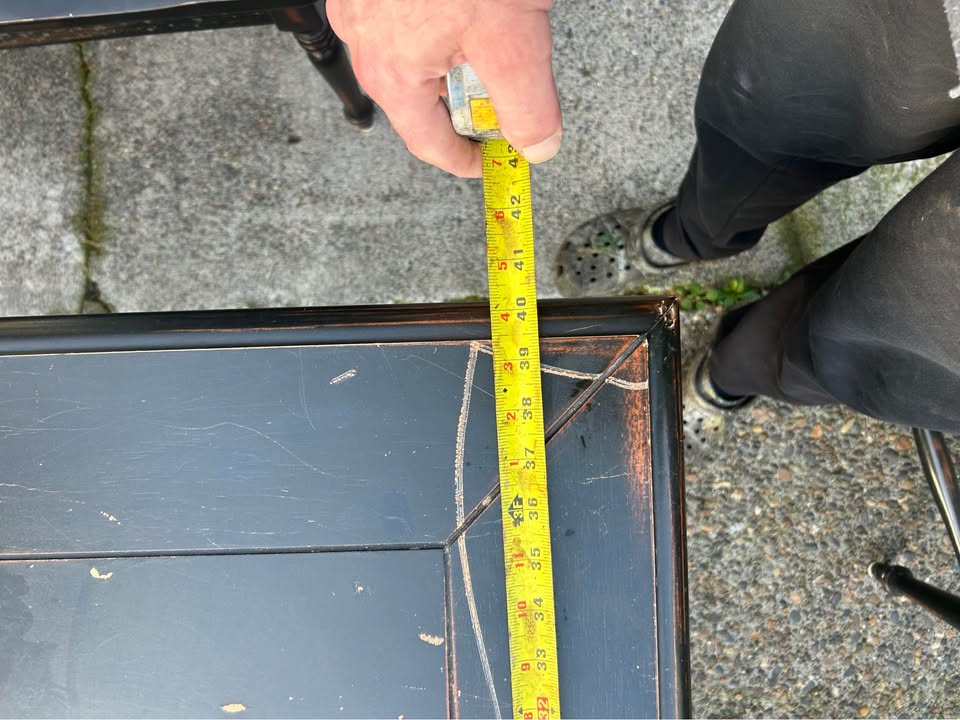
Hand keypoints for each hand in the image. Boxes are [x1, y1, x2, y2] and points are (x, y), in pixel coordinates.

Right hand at [327, 0, 561, 177]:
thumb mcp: (512, 39)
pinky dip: (433, 22)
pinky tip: (461, 5)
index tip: (485, 164)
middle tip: (495, 99)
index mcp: (391, 70)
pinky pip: (400, 14)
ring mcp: (361, 0)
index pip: (427, 142)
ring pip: (407, 50)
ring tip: (485, 35)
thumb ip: (527, 103)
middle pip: (416, 95)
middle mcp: (365, 36)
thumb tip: (537, 144)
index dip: (463, 160)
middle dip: (458, 102)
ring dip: (447, 56)